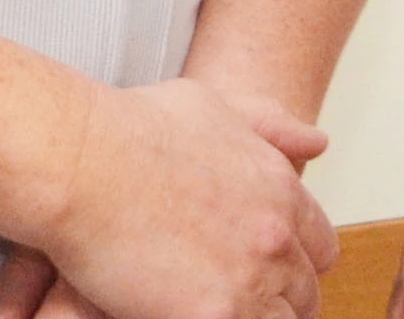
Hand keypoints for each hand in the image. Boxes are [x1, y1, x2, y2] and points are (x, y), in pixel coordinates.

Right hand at [22, 76, 339, 318]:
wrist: (83, 161)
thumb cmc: (133, 128)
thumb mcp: (215, 107)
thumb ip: (270, 127)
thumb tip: (316, 142)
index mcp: (281, 189)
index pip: (320, 247)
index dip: (296, 263)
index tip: (271, 271)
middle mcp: (275, 236)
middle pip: (303, 294)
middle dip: (279, 300)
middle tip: (240, 301)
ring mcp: (247, 280)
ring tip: (219, 313)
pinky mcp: (212, 316)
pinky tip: (192, 317)